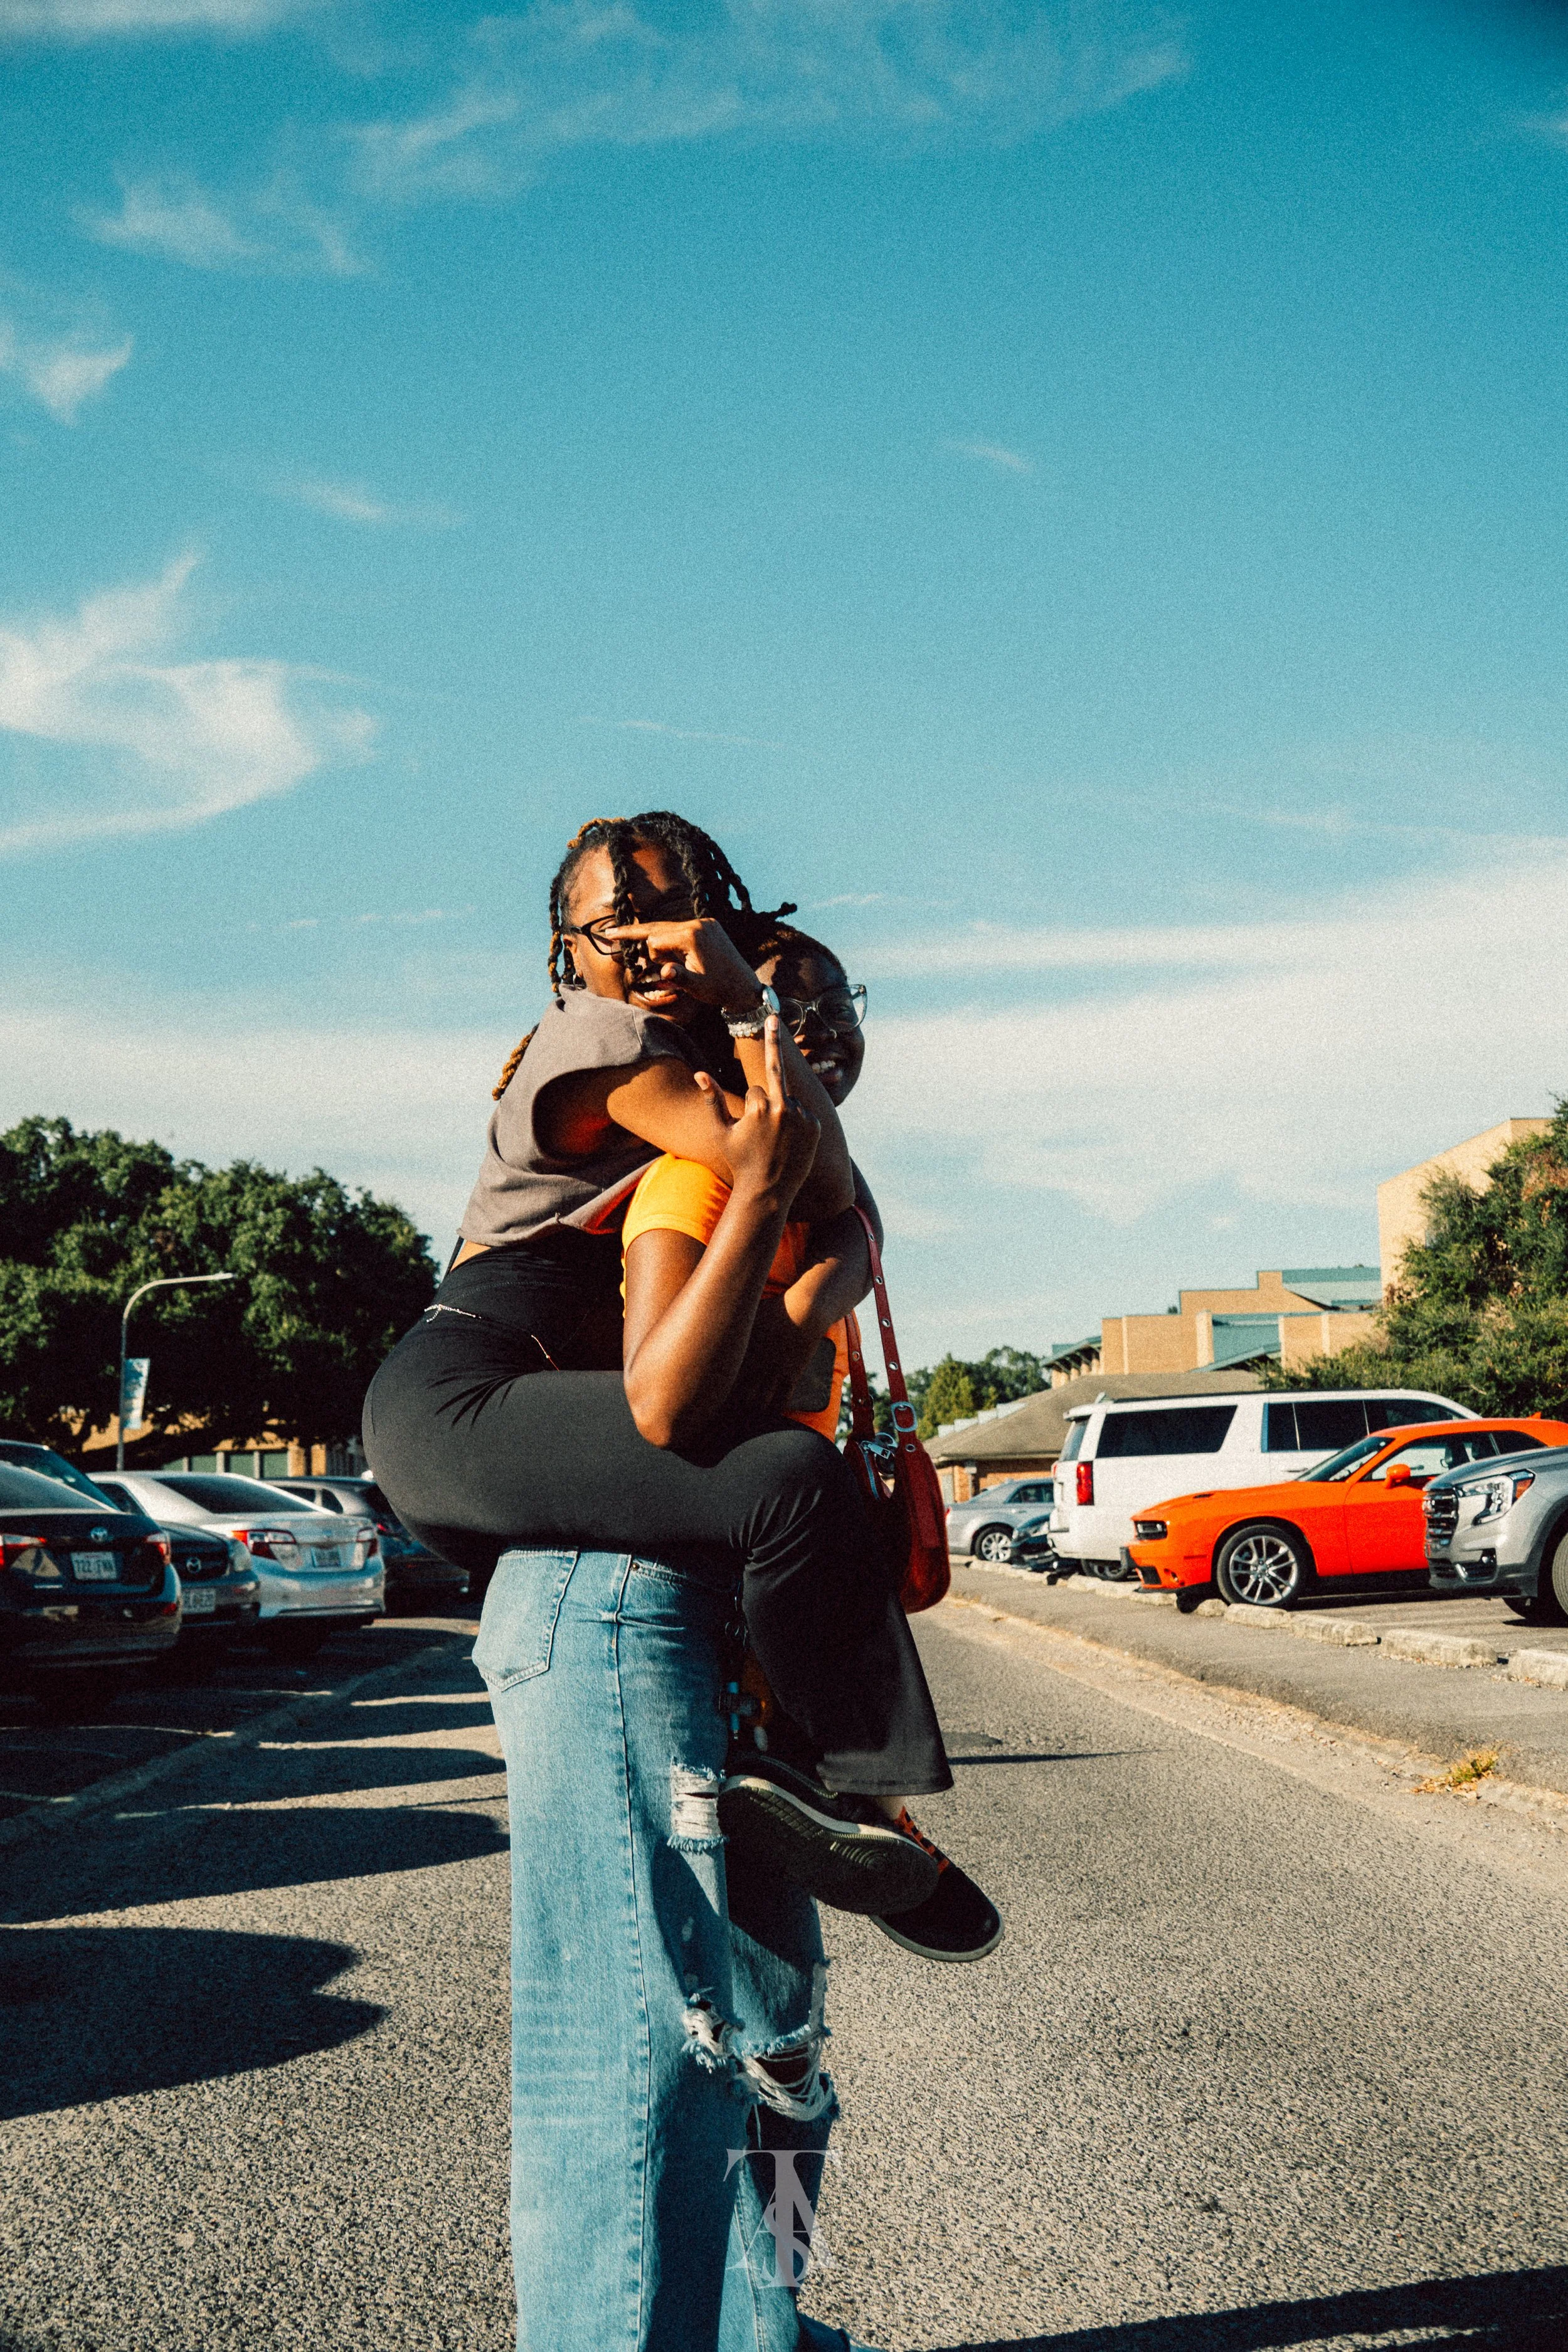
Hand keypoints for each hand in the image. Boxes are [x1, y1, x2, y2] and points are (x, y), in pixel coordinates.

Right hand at [601, 914, 759, 1008]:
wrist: (744, 986)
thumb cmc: (718, 989)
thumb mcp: (696, 987)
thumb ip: (679, 977)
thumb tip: (665, 971)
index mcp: (692, 936)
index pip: (656, 940)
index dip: (653, 956)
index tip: (663, 970)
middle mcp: (698, 924)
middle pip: (658, 927)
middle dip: (634, 933)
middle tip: (608, 932)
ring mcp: (704, 923)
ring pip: (668, 929)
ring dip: (658, 942)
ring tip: (642, 948)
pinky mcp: (709, 926)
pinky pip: (681, 930)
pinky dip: (671, 939)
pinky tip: (665, 949)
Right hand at [694, 1016, 817, 1207]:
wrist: (769, 1191)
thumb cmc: (740, 1161)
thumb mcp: (721, 1132)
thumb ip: (711, 1100)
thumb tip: (699, 1072)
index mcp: (761, 1106)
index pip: (756, 1088)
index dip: (749, 1107)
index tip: (747, 1127)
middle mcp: (785, 1107)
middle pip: (776, 1073)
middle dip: (772, 1042)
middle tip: (773, 1013)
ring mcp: (803, 1116)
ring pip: (789, 1100)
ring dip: (783, 1111)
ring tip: (778, 1140)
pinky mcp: (816, 1126)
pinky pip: (804, 1112)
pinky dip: (798, 1121)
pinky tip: (791, 1141)